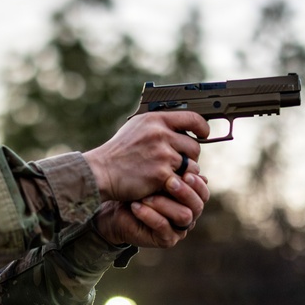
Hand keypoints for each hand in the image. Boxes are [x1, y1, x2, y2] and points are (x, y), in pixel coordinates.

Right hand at [82, 111, 208, 201]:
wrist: (100, 172)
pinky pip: (181, 181)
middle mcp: (160, 134)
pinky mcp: (161, 174)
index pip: (191, 118)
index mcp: (155, 120)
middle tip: (180, 164)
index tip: (204, 133)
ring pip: (191, 166)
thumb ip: (157, 125)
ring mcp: (162, 154)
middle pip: (194, 146)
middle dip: (190, 157)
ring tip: (170, 176)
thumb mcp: (135, 128)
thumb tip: (180, 125)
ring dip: (184, 173)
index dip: (202, 127)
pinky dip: (176, 186)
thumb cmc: (117, 153)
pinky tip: (165, 186)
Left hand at [94, 170, 209, 247]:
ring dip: (164, 203)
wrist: (116, 211)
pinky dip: (149, 215)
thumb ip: (171, 172)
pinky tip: (136, 206)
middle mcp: (189, 216)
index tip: (184, 173)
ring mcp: (179, 230)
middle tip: (169, 182)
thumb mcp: (154, 177)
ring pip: (183, 216)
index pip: (203, 193)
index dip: (197, 184)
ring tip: (146, 196)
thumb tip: (190, 160)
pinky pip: (162, 227)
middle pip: (197, 205)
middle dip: (184, 192)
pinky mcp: (166, 240)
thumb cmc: (138, 191)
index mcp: (190, 200)